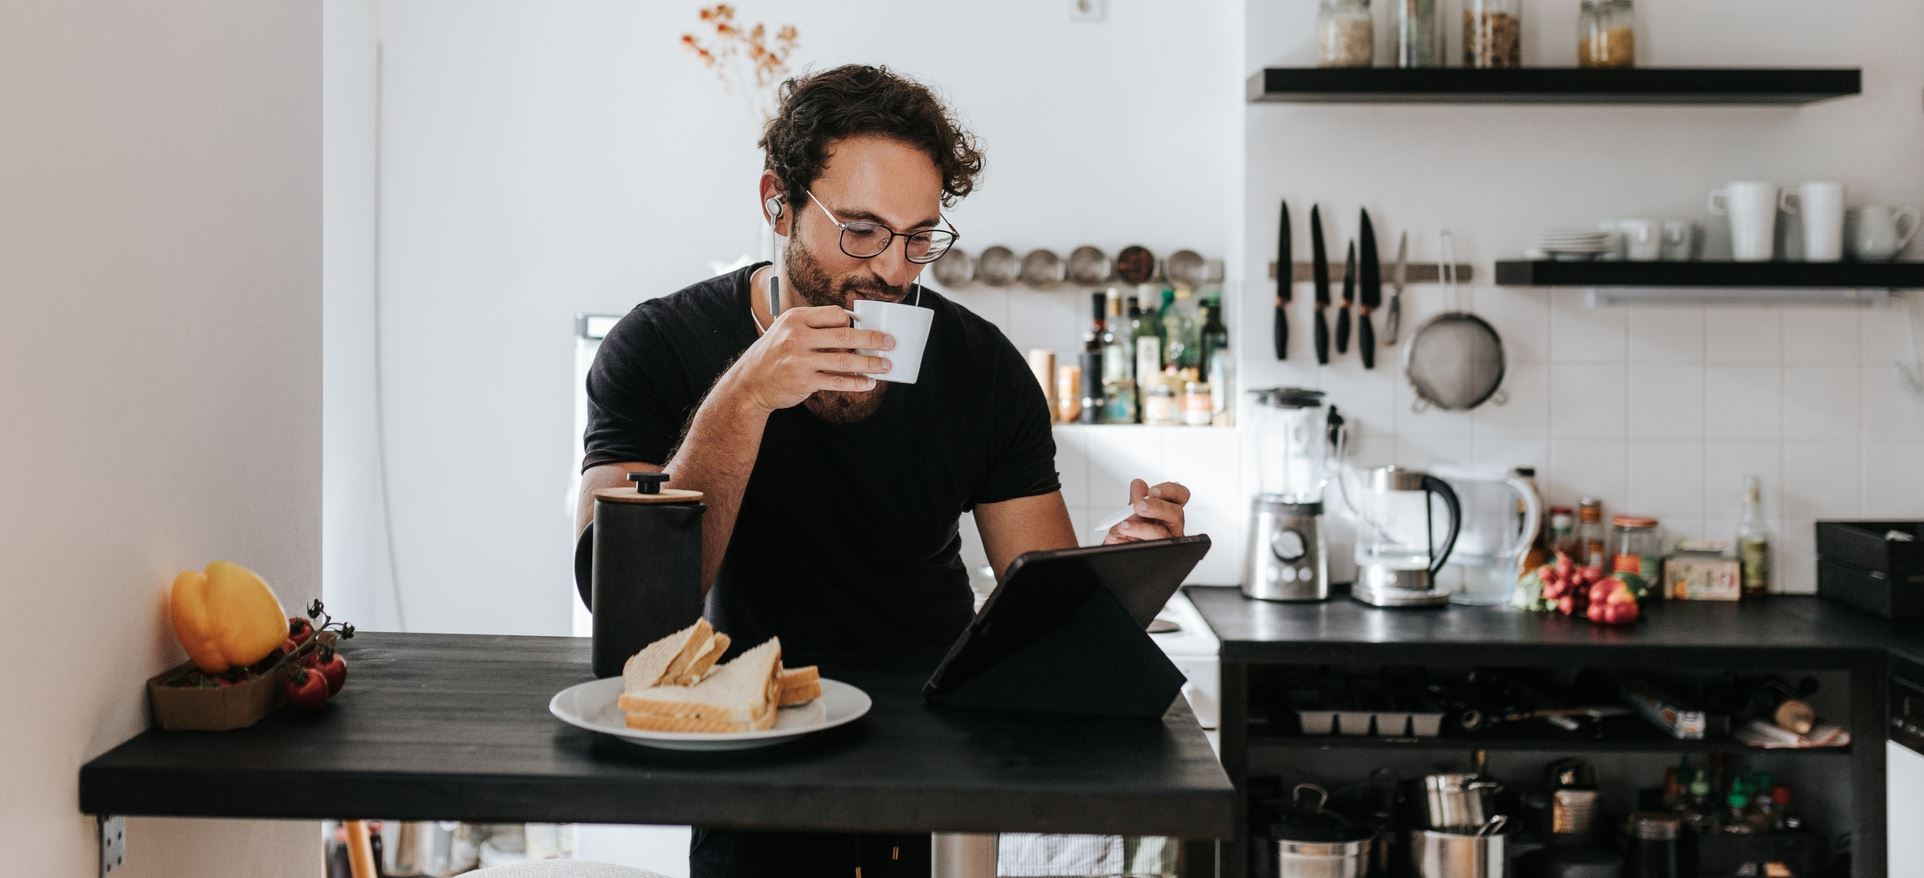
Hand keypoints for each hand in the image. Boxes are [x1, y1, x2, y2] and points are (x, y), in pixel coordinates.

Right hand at [725, 305, 894, 411]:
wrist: (750, 382)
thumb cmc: (774, 354)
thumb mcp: (786, 330)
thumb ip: (814, 327)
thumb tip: (851, 326)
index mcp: (796, 318)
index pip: (835, 314)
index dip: (854, 321)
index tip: (869, 327)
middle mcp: (797, 336)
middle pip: (845, 335)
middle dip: (872, 339)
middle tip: (890, 342)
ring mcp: (800, 360)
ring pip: (845, 360)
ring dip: (870, 363)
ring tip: (886, 365)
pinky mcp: (804, 381)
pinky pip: (837, 381)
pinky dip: (856, 382)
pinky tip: (869, 383)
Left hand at [1102, 479, 1189, 543]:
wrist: (1118, 551)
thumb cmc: (1128, 533)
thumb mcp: (1129, 514)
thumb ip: (1135, 498)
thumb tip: (1139, 484)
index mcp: (1168, 511)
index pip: (1181, 496)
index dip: (1170, 490)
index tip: (1152, 491)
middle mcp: (1171, 527)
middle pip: (1177, 514)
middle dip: (1157, 507)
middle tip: (1138, 506)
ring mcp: (1166, 542)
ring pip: (1163, 534)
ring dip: (1141, 527)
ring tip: (1125, 524)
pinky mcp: (1158, 555)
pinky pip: (1151, 548)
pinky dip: (1134, 540)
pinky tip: (1123, 534)